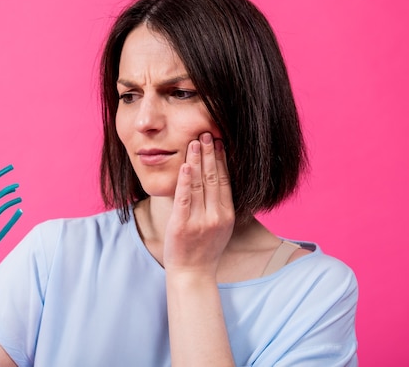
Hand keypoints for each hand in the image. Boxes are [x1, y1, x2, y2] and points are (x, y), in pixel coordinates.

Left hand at [163, 132, 234, 275]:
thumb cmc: (203, 249)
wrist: (192, 274)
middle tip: (206, 133)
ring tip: (194, 142)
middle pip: (213, 178)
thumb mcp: (219, 227)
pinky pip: (184, 199)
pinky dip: (185, 181)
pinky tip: (185, 165)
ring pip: (199, 184)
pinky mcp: (182, 225)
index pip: (224, 181)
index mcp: (226, 215)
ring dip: (196, 161)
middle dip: (210, 154)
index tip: (219, 142)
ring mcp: (199, 220)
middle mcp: (216, 216)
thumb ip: (219, 205)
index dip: (221, 160)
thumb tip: (219, 179)